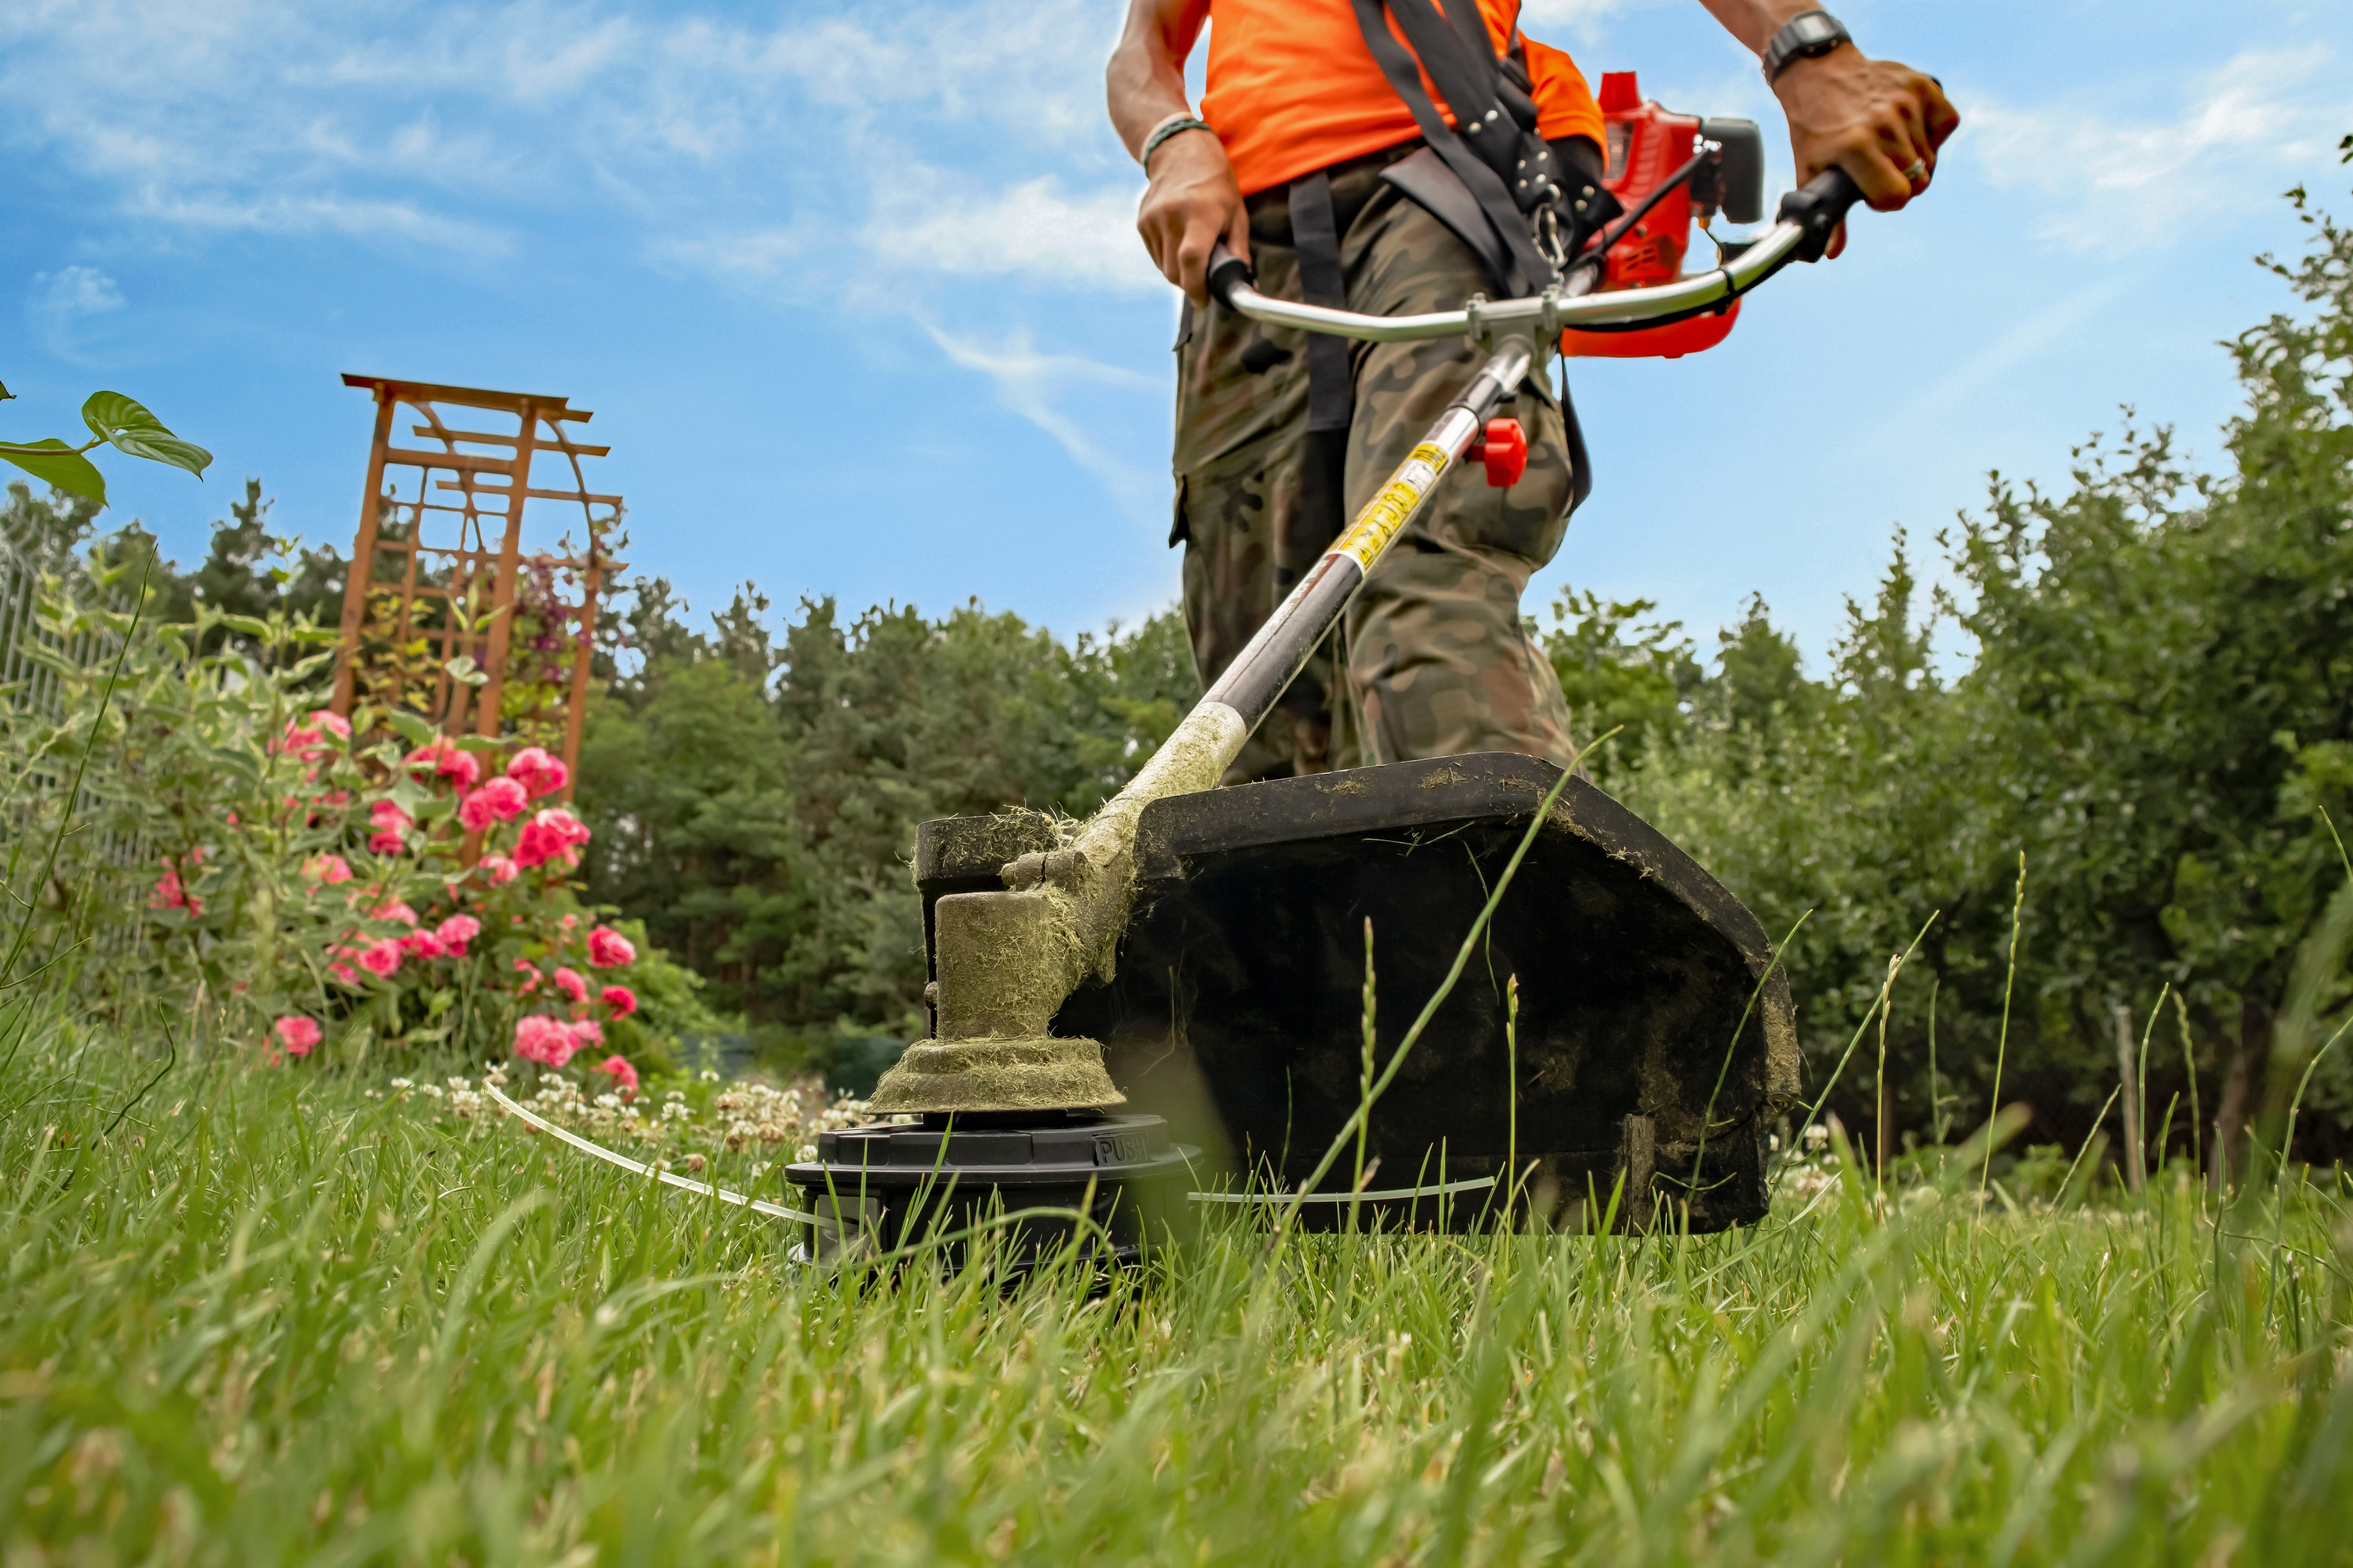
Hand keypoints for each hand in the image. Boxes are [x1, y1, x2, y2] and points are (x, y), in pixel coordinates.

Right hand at [1137, 129, 1249, 304]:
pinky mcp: (1142, 222)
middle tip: (1204, 277)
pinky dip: (1168, 258)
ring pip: (1164, 267)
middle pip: (1175, 272)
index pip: (1191, 260)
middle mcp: (1172, 216)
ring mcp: (1153, 219)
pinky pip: (1155, 255)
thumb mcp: (1236, 213)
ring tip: (1193, 250)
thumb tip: (1242, 283)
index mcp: (1200, 214)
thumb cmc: (1216, 184)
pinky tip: (1179, 239)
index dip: (1197, 288)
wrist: (1180, 152)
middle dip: (1190, 283)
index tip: (1204, 301)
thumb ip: (1238, 251)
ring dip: (1179, 271)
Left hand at [1773, 47, 1957, 258]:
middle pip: (1918, 181)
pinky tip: (1908, 129)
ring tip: (1886, 144)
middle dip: (1899, 182)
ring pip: (1931, 157)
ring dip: (1913, 158)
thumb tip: (1832, 252)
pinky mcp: (1923, 85)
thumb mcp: (1811, 171)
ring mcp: (1907, 102)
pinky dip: (1933, 133)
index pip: (1897, 197)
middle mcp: (1885, 123)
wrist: (1818, 72)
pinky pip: (1946, 124)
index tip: (1871, 192)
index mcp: (1856, 146)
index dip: (1886, 202)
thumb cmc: (1814, 127)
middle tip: (1877, 167)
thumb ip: (1829, 213)